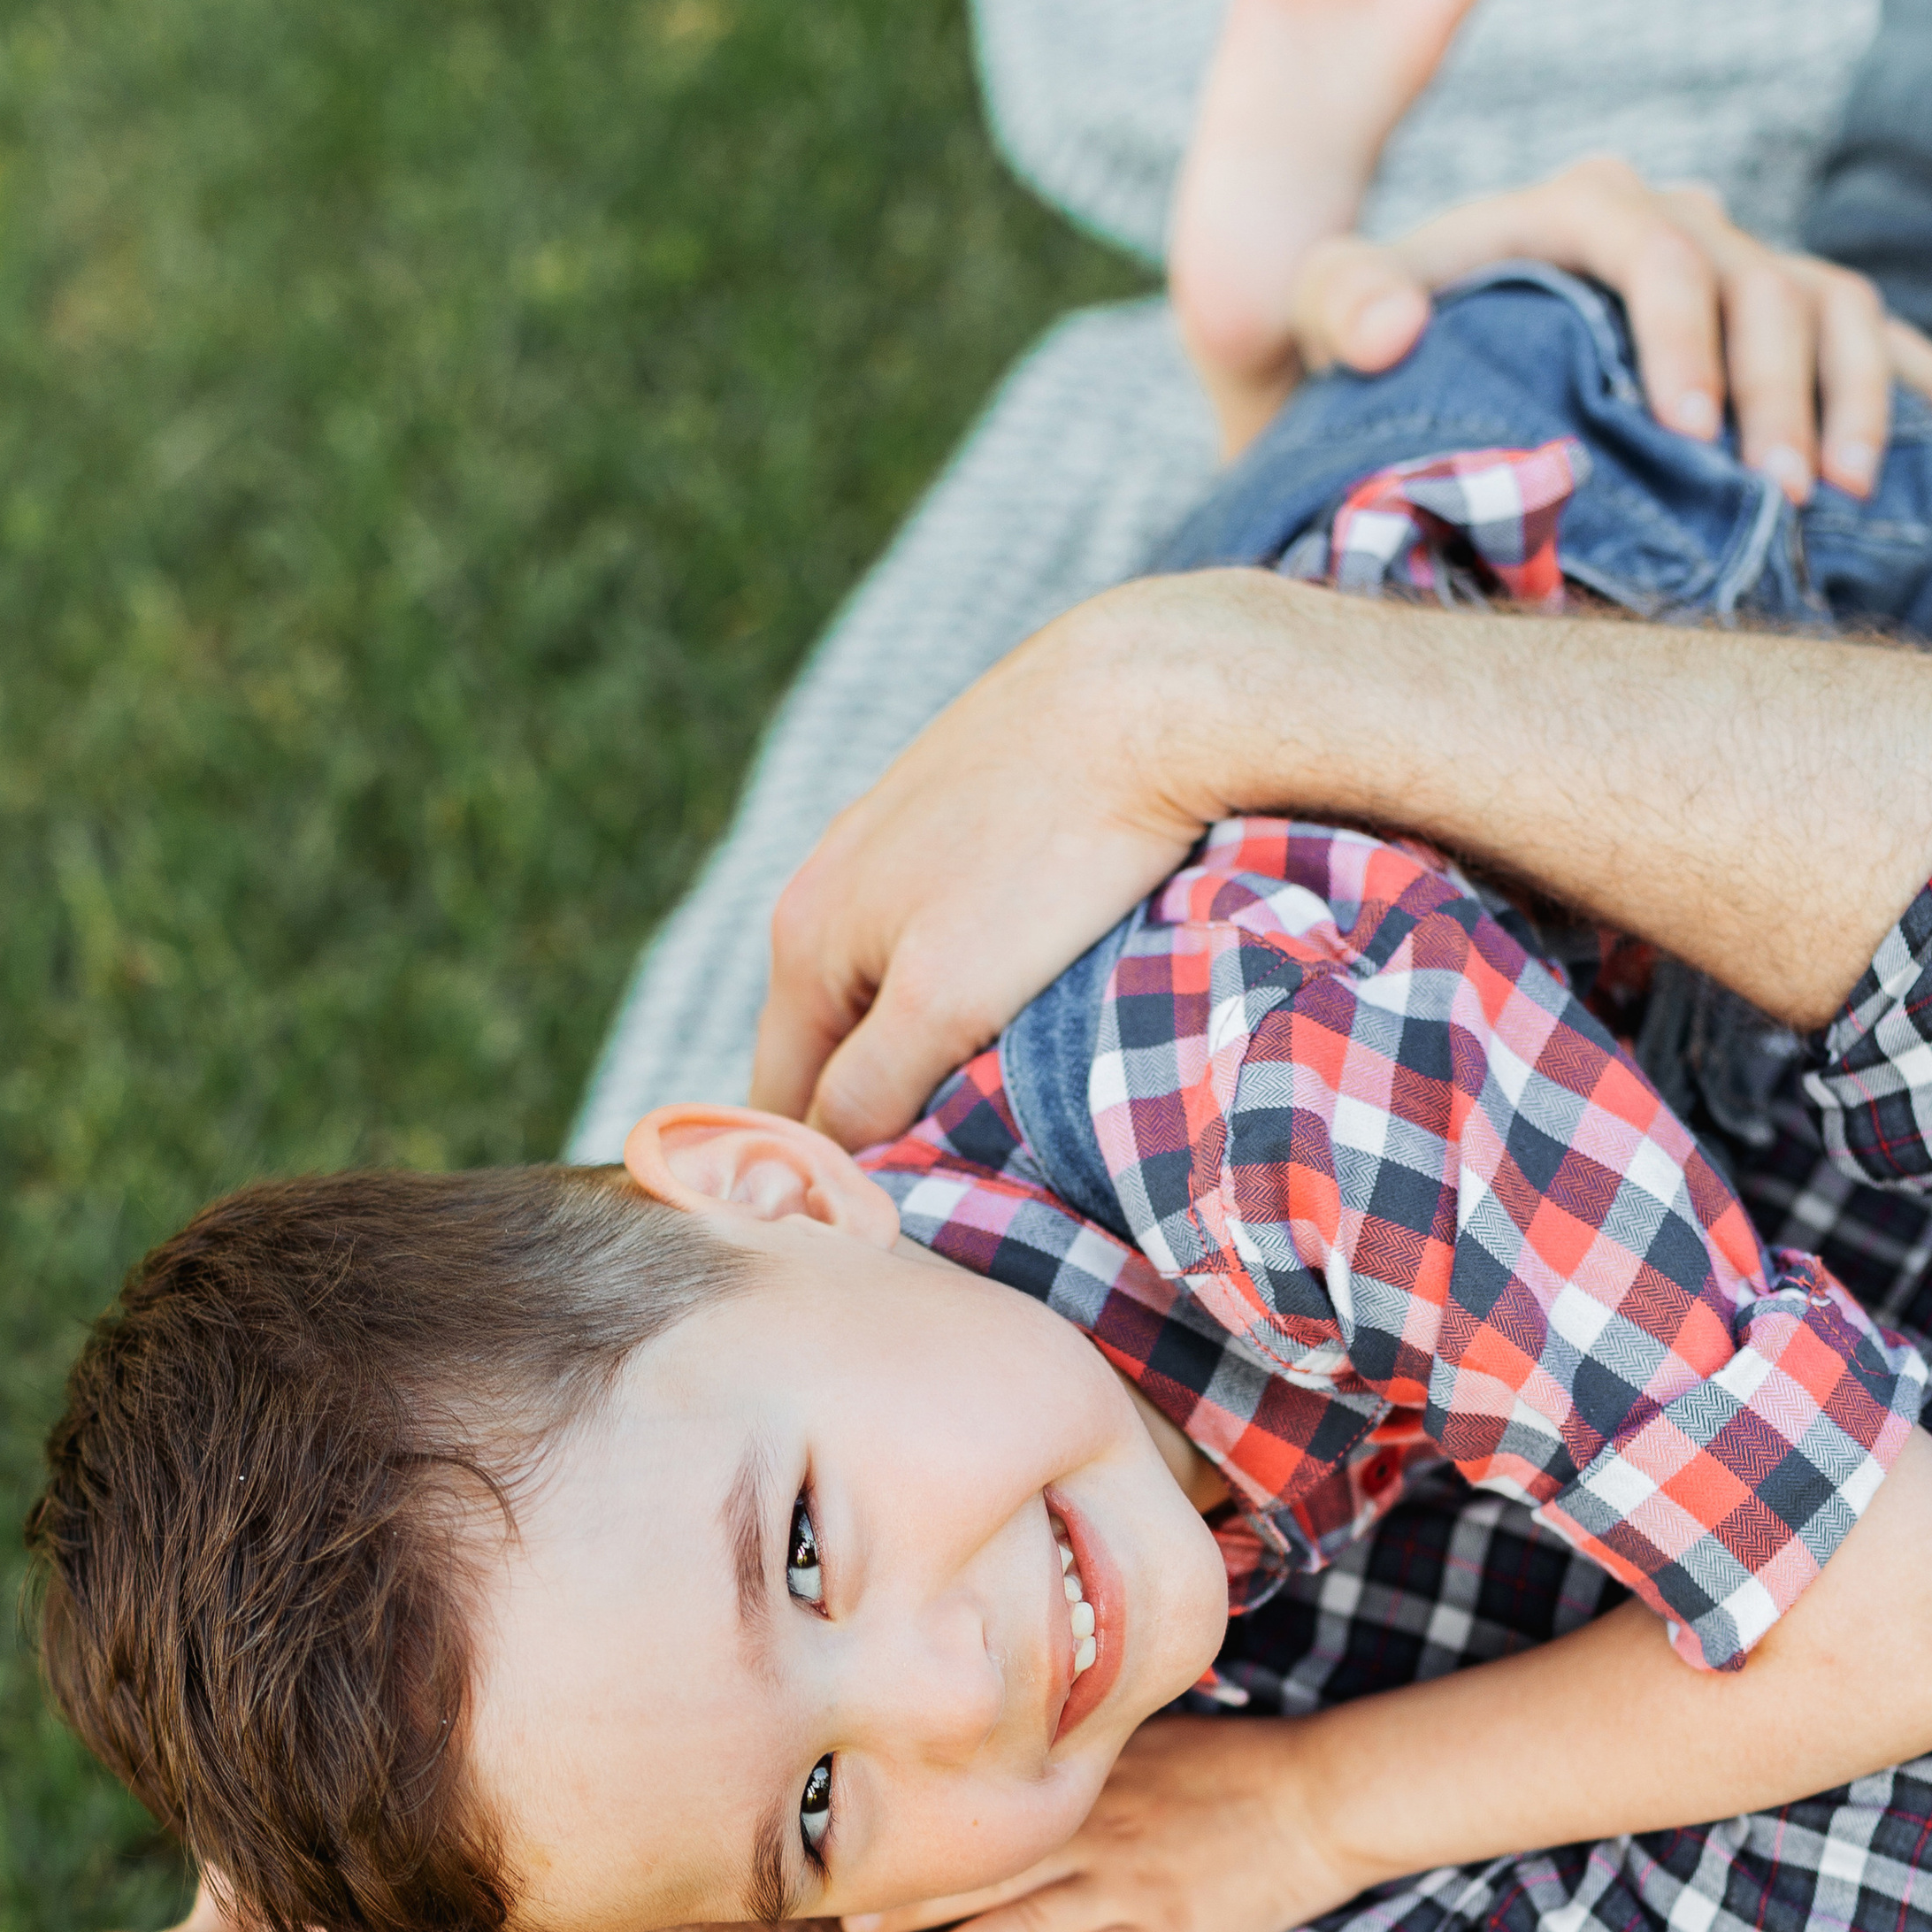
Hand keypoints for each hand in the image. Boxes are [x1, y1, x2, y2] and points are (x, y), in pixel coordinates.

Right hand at [751, 573, 1238, 1146]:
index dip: (817, 1178)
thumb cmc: (1052, 853)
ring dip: (915, 1050)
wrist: (1153, 693)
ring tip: (978, 1110)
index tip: (875, 1238)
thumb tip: (831, 1154)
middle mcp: (828, 881)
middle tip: (934, 1191)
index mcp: (804, 936)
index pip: (778, 1103)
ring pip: (884, 985)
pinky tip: (1018, 1005)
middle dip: (863, 1117)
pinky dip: (961, 983)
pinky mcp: (966, 809)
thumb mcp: (947, 1000)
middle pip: (824, 1044)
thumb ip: (871, 1088)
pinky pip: (938, 932)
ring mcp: (892, 839)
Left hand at [841, 1713, 1363, 1931]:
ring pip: (1019, 1930)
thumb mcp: (1148, 1741)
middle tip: (844, 1931)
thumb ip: (1083, 1757)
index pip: (981, 1820)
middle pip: (980, 1877)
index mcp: (1080, 1790)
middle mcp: (1088, 1837)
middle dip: (908, 1907)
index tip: (860, 1862)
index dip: (917, 1847)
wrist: (1315, 1797)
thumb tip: (1023, 1760)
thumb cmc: (1234, 1765)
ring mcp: (1123, 1889)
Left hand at [1291, 153, 1931, 502]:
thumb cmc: (1352, 355)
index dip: (1687, 331)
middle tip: (1779, 496)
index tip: (1690, 429)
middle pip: (1766, 284)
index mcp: (1579, 211)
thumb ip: (1337, 301)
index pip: (1661, 249)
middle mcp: (1673, 229)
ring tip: (1838, 501)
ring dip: (1857, 401)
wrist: (1388, 386)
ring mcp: (1735, 281)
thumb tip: (1385, 325)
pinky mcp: (1774, 340)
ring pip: (1835, 311)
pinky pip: (1881, 348)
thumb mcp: (1313, 319)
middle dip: (1783, 389)